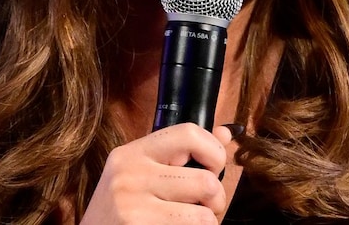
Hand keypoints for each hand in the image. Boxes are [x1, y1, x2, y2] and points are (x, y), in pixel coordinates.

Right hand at [80, 123, 235, 224]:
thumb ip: (183, 154)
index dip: (214, 152)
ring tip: (188, 223)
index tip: (212, 169)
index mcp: (131, 153)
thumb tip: (226, 133)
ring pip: (204, 215)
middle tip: (204, 208)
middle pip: (205, 181)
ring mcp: (132, 205)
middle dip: (216, 200)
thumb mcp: (142, 175)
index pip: (189, 133)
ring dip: (206, 223)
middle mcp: (129, 174)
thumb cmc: (122, 211)